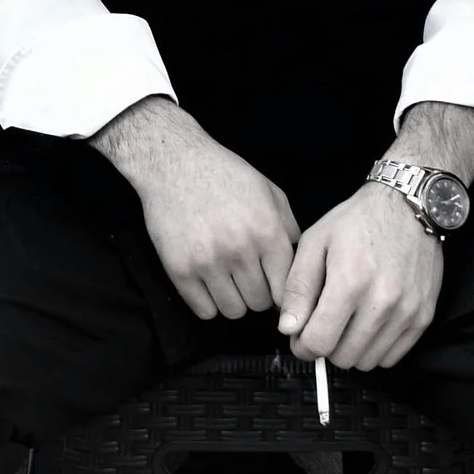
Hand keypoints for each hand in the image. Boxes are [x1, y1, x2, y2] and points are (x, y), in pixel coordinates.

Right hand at [94, 97, 297, 319]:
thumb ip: (289, 229)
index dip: (282, 292)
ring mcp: (208, 261)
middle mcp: (240, 249)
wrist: (174, 162)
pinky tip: (207, 282)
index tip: (273, 287)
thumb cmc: (224, 175)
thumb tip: (299, 266)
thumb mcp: (270, 192)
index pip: (285, 288)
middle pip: (260, 303)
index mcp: (267, 231)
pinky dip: (208, 302)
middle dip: (257, 293)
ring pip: (233, 311)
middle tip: (247, 277)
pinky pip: (204, 310)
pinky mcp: (180, 269)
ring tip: (226, 279)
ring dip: (233, 299)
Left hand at [279, 183, 441, 372]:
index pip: (319, 342)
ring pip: (367, 362)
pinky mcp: (423, 316)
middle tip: (322, 326)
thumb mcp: (315, 242)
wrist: (408, 206)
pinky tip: (367, 325)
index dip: (302, 345)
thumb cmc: (357, 221)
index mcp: (349, 282)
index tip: (300, 336)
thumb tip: (288, 327)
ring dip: (350, 350)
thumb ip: (298, 288)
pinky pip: (392, 357)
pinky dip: (375, 349)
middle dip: (325, 346)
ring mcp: (407, 312)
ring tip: (346, 323)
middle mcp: (382, 302)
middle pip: (342, 357)